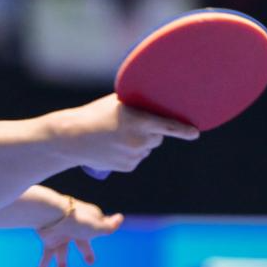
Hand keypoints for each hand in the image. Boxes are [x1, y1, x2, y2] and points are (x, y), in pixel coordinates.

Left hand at [36, 196, 123, 266]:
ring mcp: (62, 233)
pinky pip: (48, 253)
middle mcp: (75, 227)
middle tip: (90, 262)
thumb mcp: (97, 227)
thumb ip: (109, 227)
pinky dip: (45, 263)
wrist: (51, 216)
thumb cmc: (77, 221)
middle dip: (86, 251)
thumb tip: (120, 218)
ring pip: (63, 250)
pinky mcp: (49, 238)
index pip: (96, 226)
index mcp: (88, 221)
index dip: (100, 230)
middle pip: (82, 241)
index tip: (104, 232)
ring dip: (62, 262)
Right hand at [64, 94, 198, 172]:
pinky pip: (137, 158)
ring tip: (116, 136)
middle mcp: (139, 141)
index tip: (195, 133)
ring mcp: (134, 156)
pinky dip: (131, 153)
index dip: (184, 130)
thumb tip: (155, 100)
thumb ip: (138, 104)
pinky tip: (114, 147)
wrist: (72, 139)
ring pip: (147, 148)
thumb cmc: (94, 114)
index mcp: (139, 122)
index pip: (168, 126)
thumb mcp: (117, 103)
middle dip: (151, 131)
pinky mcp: (128, 166)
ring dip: (140, 142)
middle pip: (158, 136)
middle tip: (130, 124)